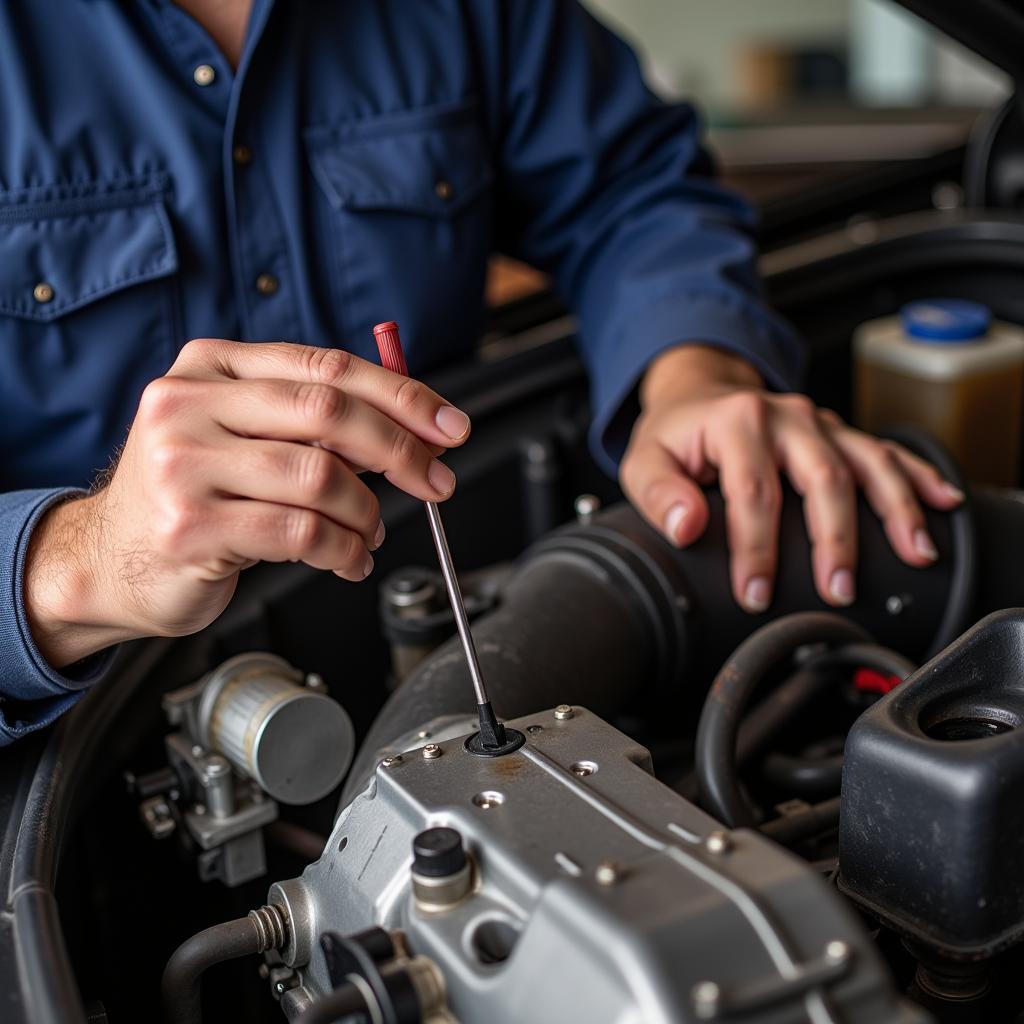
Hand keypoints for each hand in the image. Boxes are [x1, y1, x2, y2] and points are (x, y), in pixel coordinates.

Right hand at [25, 339, 471, 666]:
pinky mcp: (190, 524)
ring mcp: (183, 463)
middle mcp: (190, 403)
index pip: (326, 367)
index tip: (449, 426)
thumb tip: (413, 430)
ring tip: (372, 533)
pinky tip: (350, 559)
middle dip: (401, 450)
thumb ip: (310, 424)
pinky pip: (301, 533)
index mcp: (211, 367)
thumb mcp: (241, 437)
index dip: (401, 395)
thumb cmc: (191, 495)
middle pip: (329, 412)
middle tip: (437, 481)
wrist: (107, 559)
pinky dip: (345, 550)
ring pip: (321, 477)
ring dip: (368, 513)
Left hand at [620, 345, 964, 612]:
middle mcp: (786, 417)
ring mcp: (818, 423)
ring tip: (916, 553)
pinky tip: (942, 504)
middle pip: (824, 476)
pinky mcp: (838, 433)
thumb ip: (659, 493)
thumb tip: (688, 524)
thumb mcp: (644, 460)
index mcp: (737, 422)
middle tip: (838, 589)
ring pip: (868, 461)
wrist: (698, 392)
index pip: (753, 491)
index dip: (757, 548)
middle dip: (835, 538)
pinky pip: (886, 451)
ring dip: (896, 509)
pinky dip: (918, 476)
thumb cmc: (674, 434)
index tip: (756, 593)